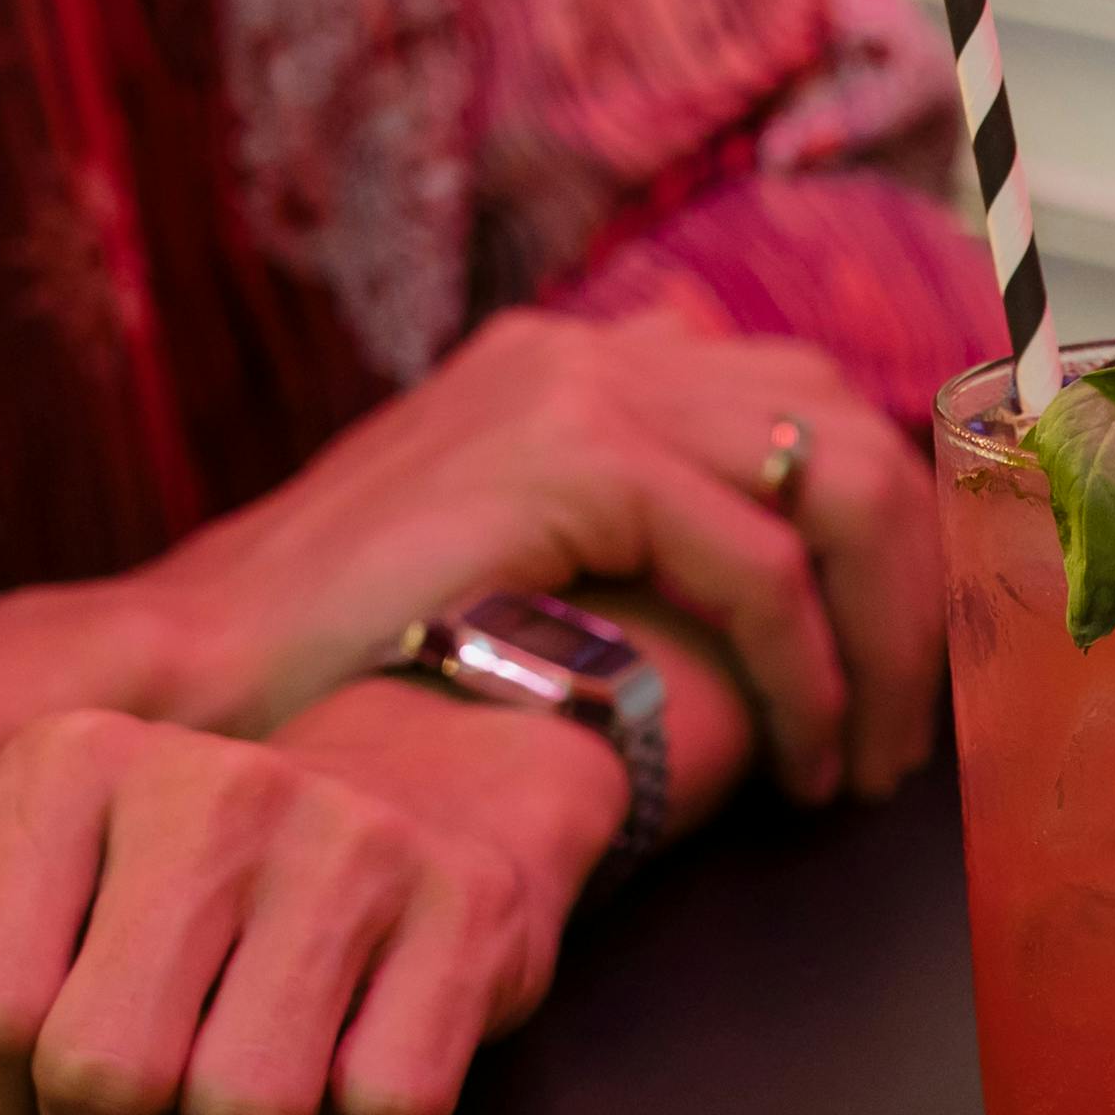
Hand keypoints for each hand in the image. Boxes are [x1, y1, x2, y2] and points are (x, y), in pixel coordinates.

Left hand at [0, 678, 629, 1114]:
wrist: (437, 779)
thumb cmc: (190, 885)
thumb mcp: (29, 926)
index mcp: (66, 768)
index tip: (26, 1104)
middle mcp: (208, 782)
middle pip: (105, 1077)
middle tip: (140, 1104)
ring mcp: (352, 840)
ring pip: (247, 1113)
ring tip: (246, 1070)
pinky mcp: (469, 908)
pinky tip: (349, 1055)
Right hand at [131, 311, 941, 803]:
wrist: (196, 678)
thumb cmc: (343, 665)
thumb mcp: (506, 575)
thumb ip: (619, 548)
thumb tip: (761, 587)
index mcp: (578, 363)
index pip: (804, 401)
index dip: (891, 526)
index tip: (916, 654)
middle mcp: (591, 348)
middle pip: (850, 429)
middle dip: (916, 584)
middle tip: (919, 724)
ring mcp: (579, 387)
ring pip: (838, 490)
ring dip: (883, 640)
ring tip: (865, 765)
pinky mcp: (568, 457)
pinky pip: (762, 566)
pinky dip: (810, 674)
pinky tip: (803, 759)